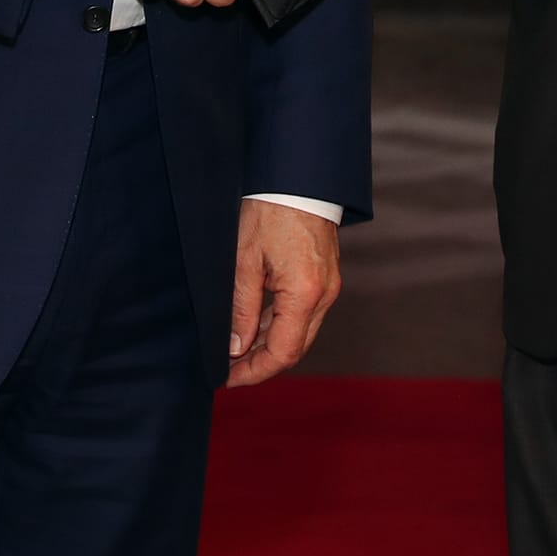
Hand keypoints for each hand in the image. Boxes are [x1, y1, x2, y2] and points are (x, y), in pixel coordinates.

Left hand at [228, 199, 339, 386]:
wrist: (298, 177)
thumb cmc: (270, 210)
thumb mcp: (244, 261)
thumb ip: (241, 309)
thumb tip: (235, 348)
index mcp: (305, 293)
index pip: (283, 353)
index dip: (254, 372)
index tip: (227, 378)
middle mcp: (324, 295)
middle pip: (295, 348)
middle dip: (261, 364)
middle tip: (228, 369)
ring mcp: (329, 286)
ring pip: (300, 333)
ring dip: (269, 345)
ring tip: (235, 351)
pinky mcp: (326, 278)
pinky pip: (304, 314)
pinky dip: (280, 326)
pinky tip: (255, 327)